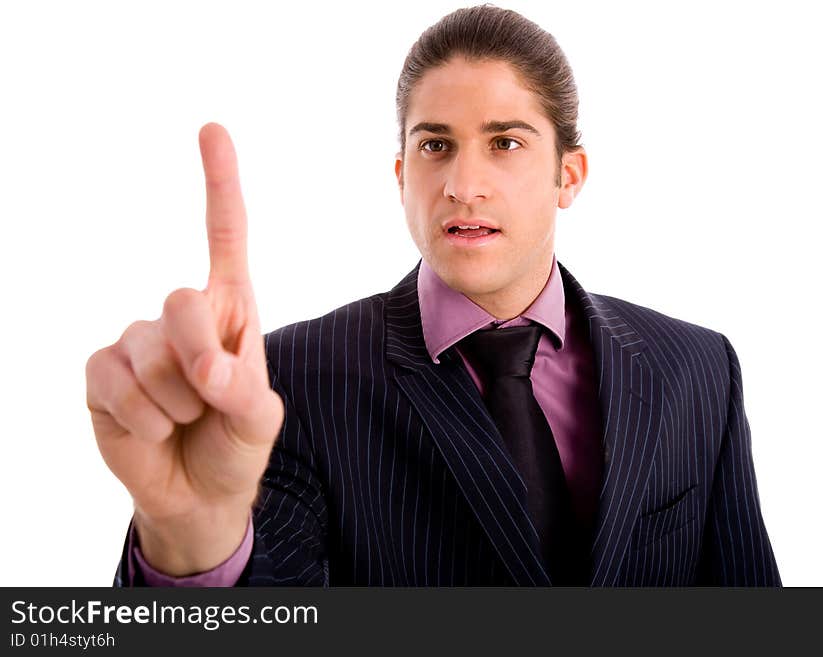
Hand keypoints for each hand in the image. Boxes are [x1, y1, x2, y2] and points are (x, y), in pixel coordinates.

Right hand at [86, 123, 282, 574]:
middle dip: (199, 362)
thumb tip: (204, 370)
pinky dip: (140, 418)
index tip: (212, 129)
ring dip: (174, 404)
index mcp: (229, 311)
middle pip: (180, 303)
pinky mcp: (102, 372)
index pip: (225, 238)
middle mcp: (181, 316)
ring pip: (148, 355)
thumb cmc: (236, 444)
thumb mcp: (260, 421)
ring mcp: (137, 342)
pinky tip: (151, 428)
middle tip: (210, 400)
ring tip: (183, 420)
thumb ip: (243, 392)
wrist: (198, 493)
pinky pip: (114, 383)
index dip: (219, 184)